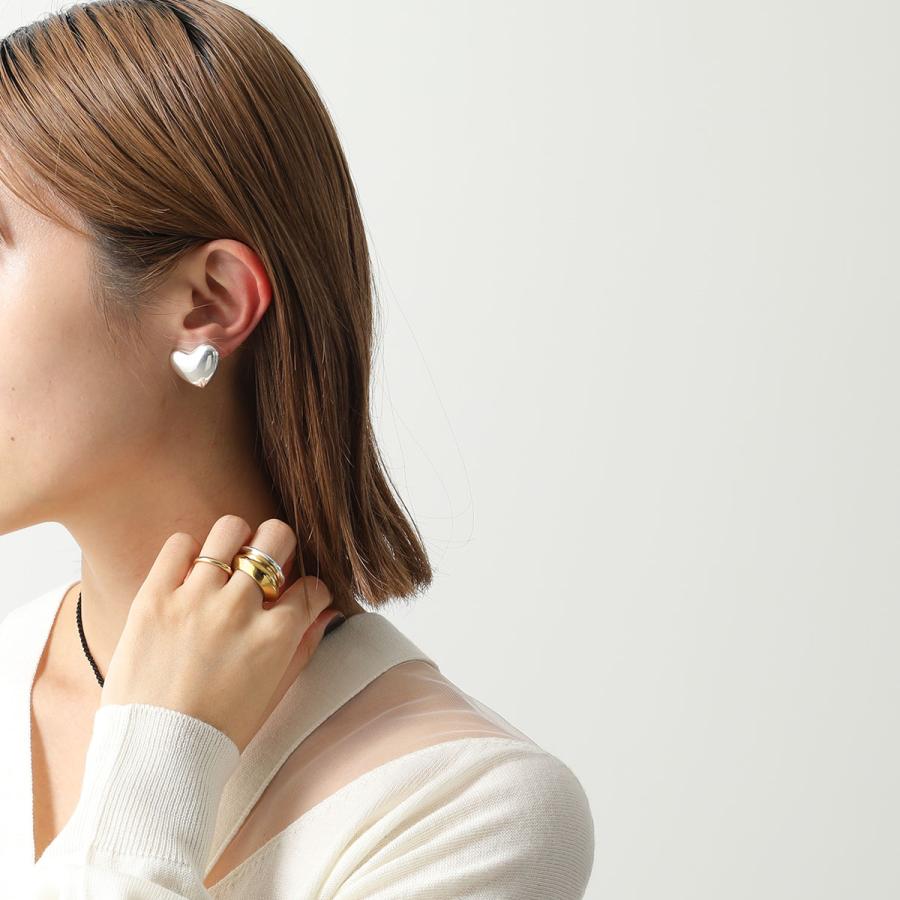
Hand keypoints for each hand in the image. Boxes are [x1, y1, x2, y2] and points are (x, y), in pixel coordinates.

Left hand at [99, 514, 341, 752]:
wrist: (154, 756)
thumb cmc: (217, 733)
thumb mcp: (274, 693)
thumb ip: (304, 647)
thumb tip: (326, 612)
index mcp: (276, 636)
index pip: (311, 587)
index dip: (310, 591)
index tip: (299, 598)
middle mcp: (240, 609)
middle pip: (277, 537)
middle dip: (279, 546)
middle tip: (267, 565)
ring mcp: (196, 600)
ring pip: (230, 529)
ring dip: (235, 541)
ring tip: (227, 561)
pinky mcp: (154, 598)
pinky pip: (179, 544)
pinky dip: (188, 551)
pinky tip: (190, 573)